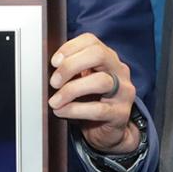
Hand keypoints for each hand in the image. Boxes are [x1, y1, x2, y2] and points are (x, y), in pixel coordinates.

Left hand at [49, 33, 138, 153]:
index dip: (70, 48)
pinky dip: (75, 110)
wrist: (107, 130)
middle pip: (99, 55)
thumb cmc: (91, 101)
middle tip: (54, 82)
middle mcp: (119, 71)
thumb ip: (70, 71)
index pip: (91, 41)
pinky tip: (62, 111)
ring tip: (54, 101)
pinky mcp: (121, 113)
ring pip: (100, 81)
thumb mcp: (81, 81)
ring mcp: (123, 92)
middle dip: (71, 66)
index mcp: (108, 59)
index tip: (54, 62)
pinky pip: (98, 109)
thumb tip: (49, 68)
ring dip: (71, 90)